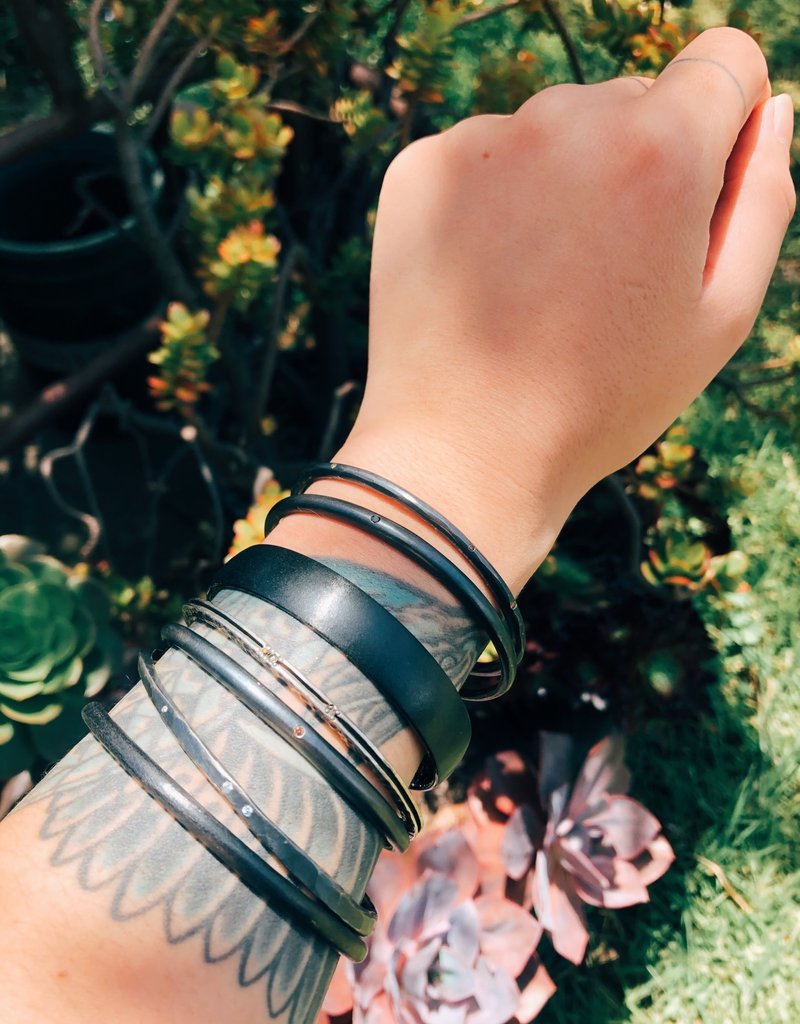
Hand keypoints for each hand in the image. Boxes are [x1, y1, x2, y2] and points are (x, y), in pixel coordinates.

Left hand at [332, 27, 793, 591]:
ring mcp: (481, 141)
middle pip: (634, 99)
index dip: (727, 121)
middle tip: (609, 273)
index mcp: (660, 149)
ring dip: (563, 182)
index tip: (699, 187)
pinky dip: (494, 201)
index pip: (724, 59)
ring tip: (543, 285)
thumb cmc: (603, 399)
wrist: (464, 451)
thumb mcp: (718, 317)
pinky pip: (483, 158)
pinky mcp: (419, 169)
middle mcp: (566, 120)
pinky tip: (489, 278)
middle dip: (640, 163)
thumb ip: (763, 197)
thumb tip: (772, 106)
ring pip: (554, 130)